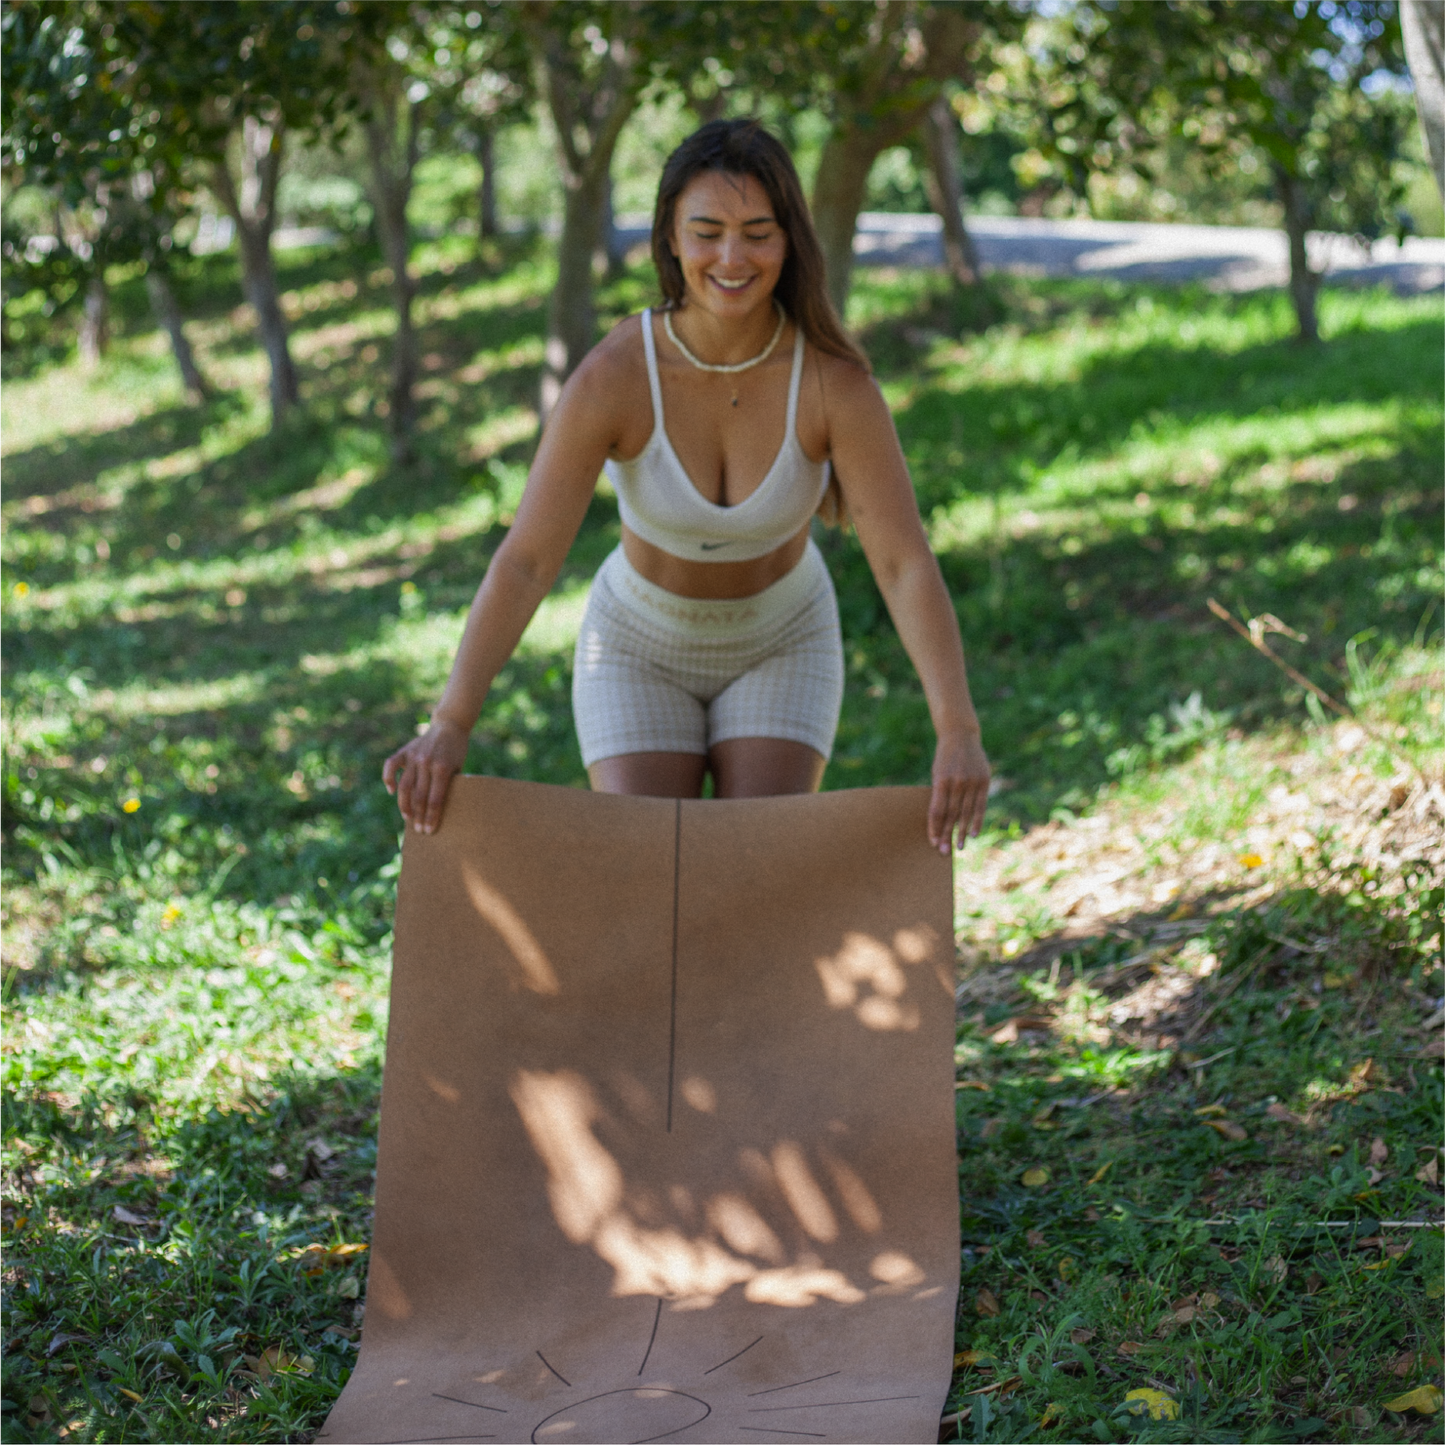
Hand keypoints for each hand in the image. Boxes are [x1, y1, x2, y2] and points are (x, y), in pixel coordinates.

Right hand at [382, 717, 469, 833]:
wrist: (450, 725)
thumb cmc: (457, 751)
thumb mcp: (459, 767)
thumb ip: (448, 784)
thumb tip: (439, 811)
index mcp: (443, 768)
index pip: (435, 800)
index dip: (431, 817)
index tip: (429, 831)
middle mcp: (426, 762)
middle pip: (419, 796)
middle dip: (418, 816)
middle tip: (418, 830)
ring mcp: (414, 756)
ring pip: (404, 786)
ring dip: (404, 804)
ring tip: (408, 817)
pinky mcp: (404, 750)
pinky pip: (391, 766)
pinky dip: (388, 779)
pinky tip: (392, 791)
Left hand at [928, 730, 990, 854]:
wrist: (961, 736)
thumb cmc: (944, 758)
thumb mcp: (937, 773)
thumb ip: (939, 794)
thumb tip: (939, 822)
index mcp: (941, 780)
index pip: (937, 810)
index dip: (935, 828)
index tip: (933, 843)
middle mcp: (957, 782)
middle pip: (951, 815)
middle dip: (947, 834)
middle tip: (944, 852)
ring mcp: (972, 781)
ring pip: (966, 812)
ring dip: (962, 832)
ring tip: (959, 847)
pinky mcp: (984, 780)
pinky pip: (981, 805)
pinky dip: (977, 820)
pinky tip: (973, 834)